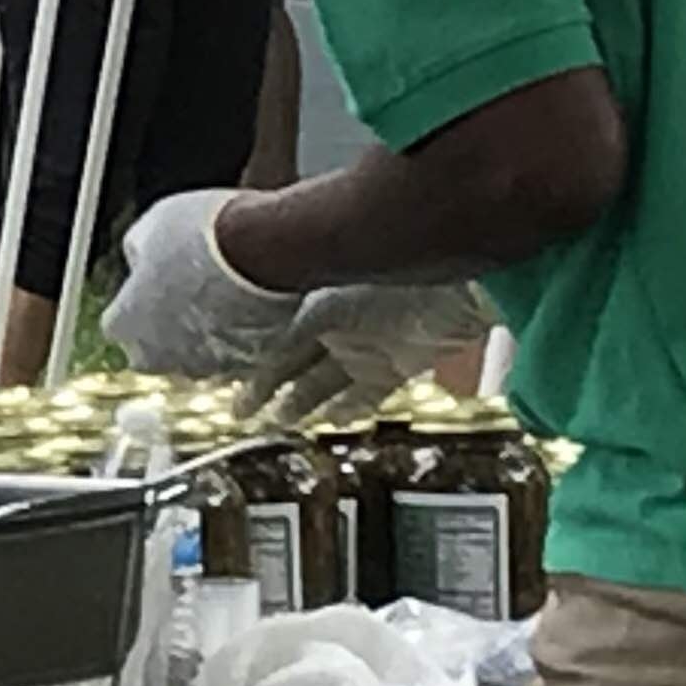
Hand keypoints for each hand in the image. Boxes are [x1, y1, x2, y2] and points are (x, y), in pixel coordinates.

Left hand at [102, 188, 303, 377]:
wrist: (265, 248)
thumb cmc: (201, 234)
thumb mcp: (151, 226)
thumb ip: (136, 251)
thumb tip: (138, 257)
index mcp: (124, 325)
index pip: (116, 323)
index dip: (135, 300)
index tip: (150, 281)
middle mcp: (156, 357)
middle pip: (151, 350)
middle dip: (163, 327)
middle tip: (184, 291)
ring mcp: (200, 367)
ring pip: (194, 355)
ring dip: (202, 331)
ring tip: (222, 289)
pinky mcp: (241, 369)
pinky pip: (232, 355)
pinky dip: (236, 336)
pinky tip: (247, 302)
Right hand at [252, 284, 496, 422]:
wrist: (470, 275)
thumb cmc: (401, 262)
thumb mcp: (326, 289)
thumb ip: (285, 298)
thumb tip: (241, 287)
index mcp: (312, 293)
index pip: (266, 331)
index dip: (243, 353)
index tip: (215, 368)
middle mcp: (336, 319)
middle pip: (289, 360)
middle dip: (262, 384)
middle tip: (237, 408)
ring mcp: (367, 343)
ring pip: (322, 381)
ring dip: (297, 404)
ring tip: (273, 422)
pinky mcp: (399, 365)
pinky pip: (365, 395)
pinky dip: (347, 410)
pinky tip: (330, 423)